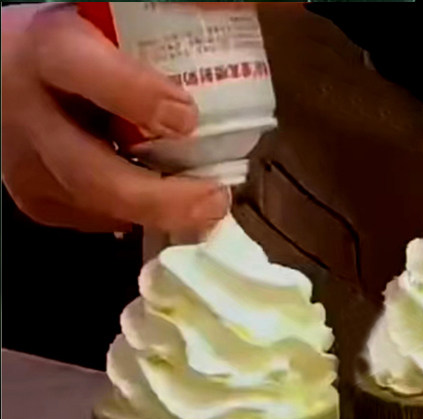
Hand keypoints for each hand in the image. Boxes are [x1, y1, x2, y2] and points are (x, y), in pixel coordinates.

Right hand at [1, 3, 230, 233]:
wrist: (15, 80)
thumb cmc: (79, 51)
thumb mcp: (106, 23)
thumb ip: (157, 31)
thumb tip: (225, 14)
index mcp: (46, 52)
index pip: (76, 66)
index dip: (133, 94)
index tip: (188, 116)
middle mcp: (26, 115)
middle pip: (91, 173)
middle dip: (161, 198)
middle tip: (214, 200)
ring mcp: (27, 167)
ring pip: (100, 207)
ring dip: (160, 212)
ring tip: (205, 204)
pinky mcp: (39, 202)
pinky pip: (101, 219)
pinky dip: (141, 214)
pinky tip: (167, 200)